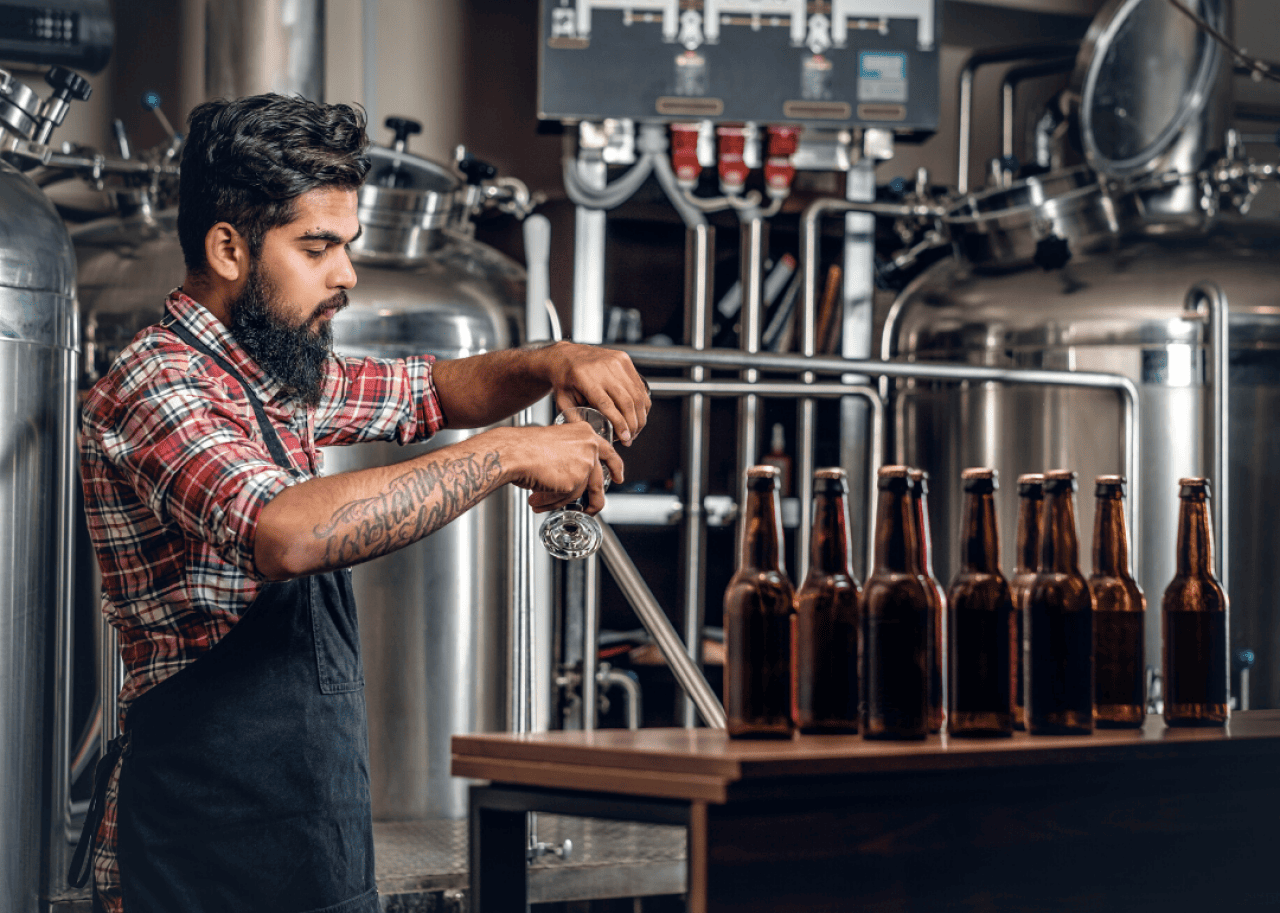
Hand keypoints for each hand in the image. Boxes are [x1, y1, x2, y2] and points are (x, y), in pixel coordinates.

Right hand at [500, 423, 621, 514]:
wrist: (512, 452)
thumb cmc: (524, 447)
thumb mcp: (555, 445)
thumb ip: (571, 458)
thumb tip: (576, 480)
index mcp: (584, 432)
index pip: (608, 451)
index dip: (615, 466)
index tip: (618, 477)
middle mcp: (589, 446)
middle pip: (599, 481)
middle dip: (594, 500)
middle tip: (591, 509)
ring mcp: (585, 463)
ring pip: (579, 493)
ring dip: (559, 501)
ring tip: (540, 501)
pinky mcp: (576, 481)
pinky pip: (566, 500)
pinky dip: (550, 502)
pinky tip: (536, 498)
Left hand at [538, 342, 650, 444]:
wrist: (566, 354)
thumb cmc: (563, 379)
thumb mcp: (562, 400)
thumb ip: (574, 419)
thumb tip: (592, 437)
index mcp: (585, 377)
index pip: (607, 404)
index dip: (619, 423)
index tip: (624, 437)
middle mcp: (603, 367)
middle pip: (627, 401)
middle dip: (632, 424)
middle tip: (629, 439)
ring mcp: (616, 362)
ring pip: (637, 394)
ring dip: (640, 416)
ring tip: (635, 430)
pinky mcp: (624, 359)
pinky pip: (639, 386)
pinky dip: (642, 403)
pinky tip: (638, 415)